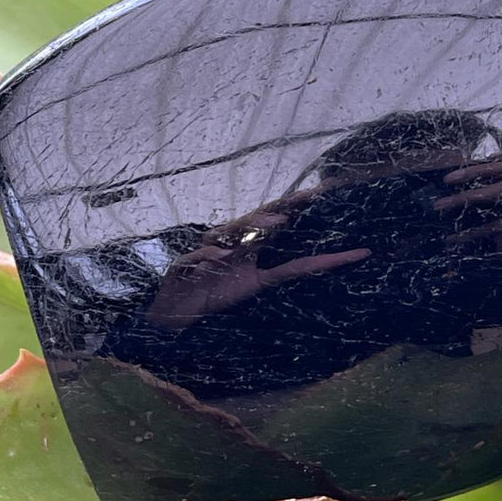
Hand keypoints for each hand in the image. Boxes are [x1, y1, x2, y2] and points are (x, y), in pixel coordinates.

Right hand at [145, 210, 369, 328]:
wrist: (179, 311)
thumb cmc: (218, 291)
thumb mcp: (258, 282)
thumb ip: (285, 271)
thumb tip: (322, 261)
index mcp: (247, 242)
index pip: (275, 218)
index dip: (296, 203)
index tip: (322, 190)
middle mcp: (228, 240)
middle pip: (257, 217)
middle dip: (282, 205)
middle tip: (308, 196)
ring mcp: (206, 250)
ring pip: (230, 230)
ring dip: (253, 224)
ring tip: (278, 221)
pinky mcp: (184, 267)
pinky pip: (197, 257)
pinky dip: (209, 254)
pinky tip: (223, 253)